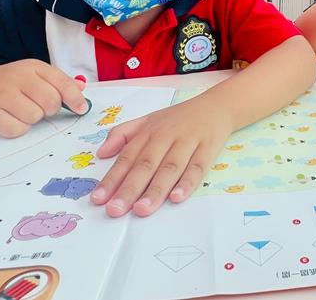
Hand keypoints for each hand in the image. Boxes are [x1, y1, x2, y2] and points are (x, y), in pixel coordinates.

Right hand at [0, 59, 88, 137]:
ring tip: (20, 110)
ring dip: (32, 119)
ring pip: (35, 117)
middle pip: (51, 102)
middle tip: (39, 106)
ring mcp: (2, 95)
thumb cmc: (10, 83)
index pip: (62, 83)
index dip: (75, 99)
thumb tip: (82, 90)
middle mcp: (17, 77)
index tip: (81, 109)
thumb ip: (59, 82)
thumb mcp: (34, 75)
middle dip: (50, 110)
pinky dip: (18, 128)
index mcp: (32, 66)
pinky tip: (10, 118)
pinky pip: (18, 130)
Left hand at [91, 100, 232, 216]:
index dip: (111, 179)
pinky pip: (197, 167)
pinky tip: (177, 197)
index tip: (98, 199)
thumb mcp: (147, 120)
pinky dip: (187, 182)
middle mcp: (165, 137)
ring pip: (170, 168)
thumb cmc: (178, 118)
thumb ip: (122, 134)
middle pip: (145, 165)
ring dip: (155, 189)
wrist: (216, 105)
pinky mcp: (208, 148)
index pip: (126, 157)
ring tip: (142, 209)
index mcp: (148, 132)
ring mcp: (187, 142)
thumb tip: (101, 153)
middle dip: (129, 189)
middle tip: (115, 210)